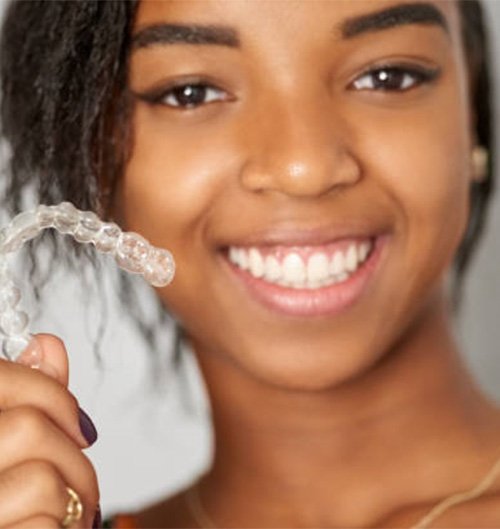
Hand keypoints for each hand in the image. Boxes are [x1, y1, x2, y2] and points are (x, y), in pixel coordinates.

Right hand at [0, 334, 98, 527]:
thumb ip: (32, 392)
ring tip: (68, 510)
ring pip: (42, 479)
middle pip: (29, 428)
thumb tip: (45, 344)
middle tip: (79, 478)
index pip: (1, 378)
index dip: (51, 393)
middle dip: (73, 456)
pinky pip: (43, 525)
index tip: (78, 423)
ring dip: (71, 496)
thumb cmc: (17, 498)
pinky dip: (62, 528)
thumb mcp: (18, 437)